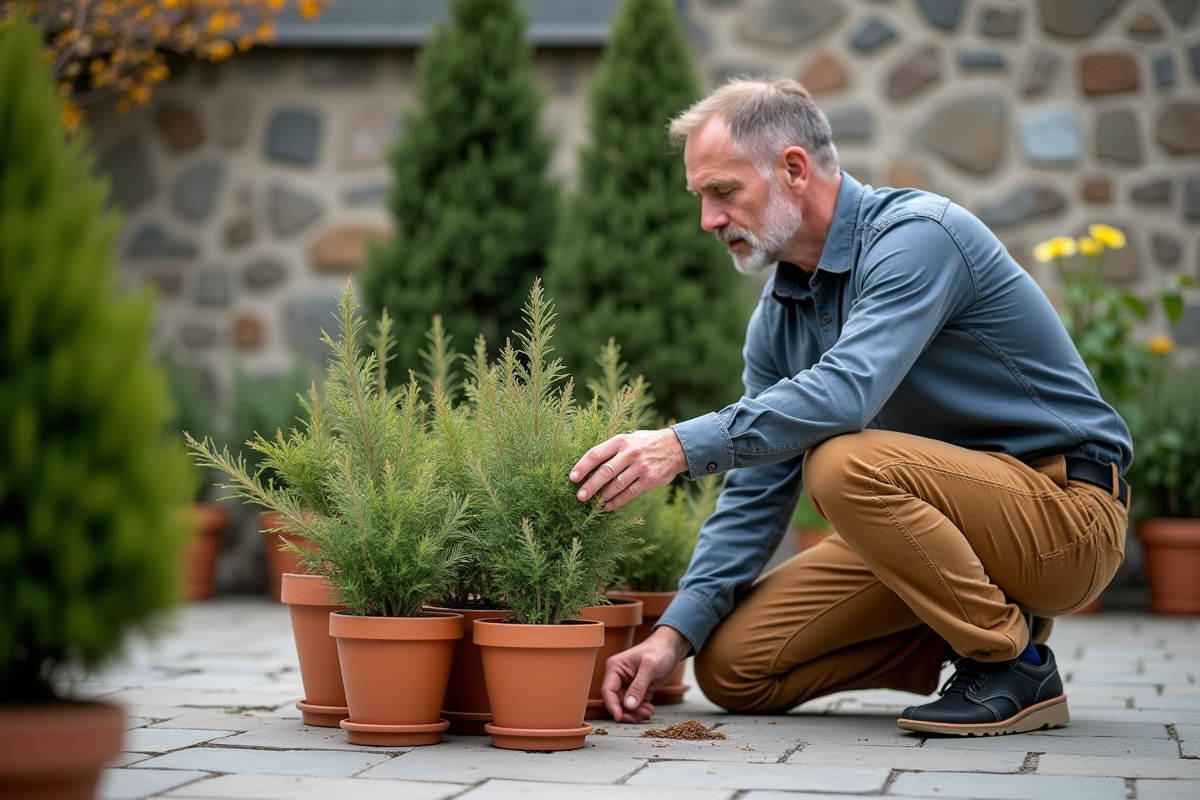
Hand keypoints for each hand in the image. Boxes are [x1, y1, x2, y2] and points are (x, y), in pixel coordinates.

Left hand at [569, 428, 687, 510]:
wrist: (675, 447)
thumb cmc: (644, 444)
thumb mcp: (628, 440)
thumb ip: (611, 450)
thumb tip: (587, 467)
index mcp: (620, 441)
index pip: (596, 454)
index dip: (582, 466)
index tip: (572, 478)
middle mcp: (630, 453)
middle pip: (605, 471)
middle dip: (590, 485)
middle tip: (579, 496)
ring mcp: (641, 467)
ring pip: (617, 484)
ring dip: (603, 495)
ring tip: (593, 502)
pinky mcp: (650, 479)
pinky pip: (630, 493)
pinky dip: (617, 502)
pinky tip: (607, 507)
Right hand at [601, 626, 691, 722]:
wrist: (671, 648)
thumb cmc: (659, 651)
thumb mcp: (650, 666)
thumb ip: (639, 686)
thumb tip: (628, 705)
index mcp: (615, 667)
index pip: (608, 691)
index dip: (612, 706)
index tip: (620, 717)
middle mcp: (618, 677)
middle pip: (616, 701)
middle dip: (627, 711)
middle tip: (640, 716)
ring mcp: (628, 684)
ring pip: (626, 706)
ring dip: (636, 712)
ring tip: (648, 712)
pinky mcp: (637, 690)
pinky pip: (635, 705)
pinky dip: (641, 710)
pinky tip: (650, 709)